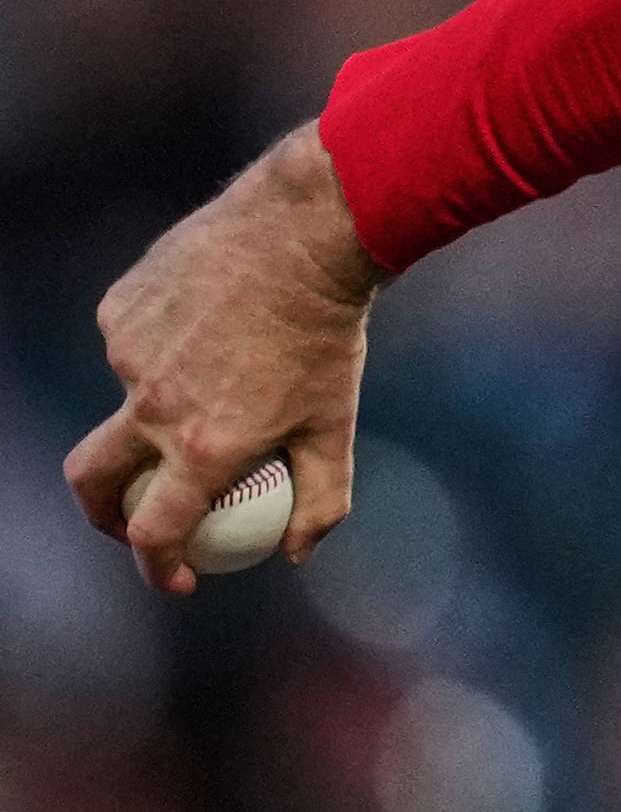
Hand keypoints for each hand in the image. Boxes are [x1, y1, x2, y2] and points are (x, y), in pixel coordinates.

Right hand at [64, 122, 383, 591]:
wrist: (304, 234)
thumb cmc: (328, 334)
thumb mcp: (336, 421)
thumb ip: (322, 497)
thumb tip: (296, 555)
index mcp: (204, 445)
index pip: (155, 532)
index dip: (158, 567)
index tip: (179, 577)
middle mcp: (153, 406)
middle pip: (92, 483)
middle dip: (100, 514)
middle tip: (133, 517)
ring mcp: (127, 357)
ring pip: (127, 400)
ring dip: (159, 404)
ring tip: (221, 368)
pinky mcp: (117, 311)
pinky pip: (130, 347)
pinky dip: (160, 350)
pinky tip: (208, 323)